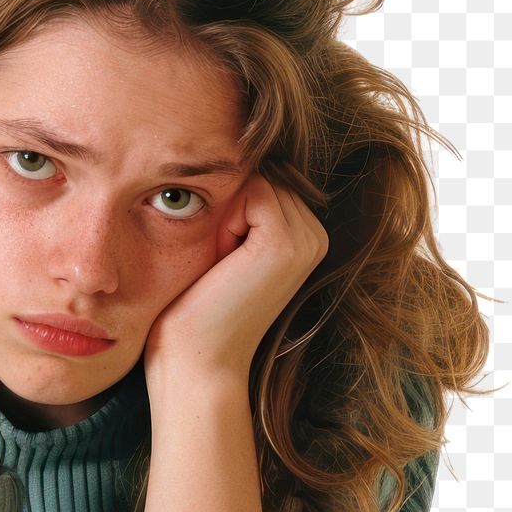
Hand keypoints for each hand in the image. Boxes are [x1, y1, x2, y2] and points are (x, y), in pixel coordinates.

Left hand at [143, 172, 329, 384]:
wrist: (196, 361)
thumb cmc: (196, 310)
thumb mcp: (222, 247)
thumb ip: (240, 206)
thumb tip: (234, 150)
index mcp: (305, 237)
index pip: (262, 180)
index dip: (228, 209)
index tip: (221, 261)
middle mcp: (315, 237)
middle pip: (259, 176)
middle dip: (227, 209)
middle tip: (219, 265)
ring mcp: (307, 239)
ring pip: (254, 181)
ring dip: (223, 216)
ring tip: (221, 265)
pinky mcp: (286, 243)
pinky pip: (251, 189)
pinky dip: (224, 220)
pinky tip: (223, 261)